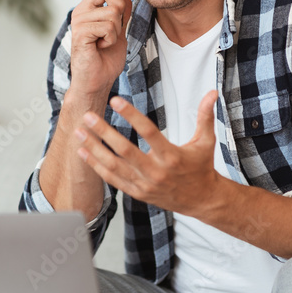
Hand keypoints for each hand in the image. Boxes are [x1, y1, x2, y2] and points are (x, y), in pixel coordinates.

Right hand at [68, 0, 133, 100]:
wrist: (96, 80)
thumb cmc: (105, 59)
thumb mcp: (119, 32)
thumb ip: (121, 14)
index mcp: (91, 7)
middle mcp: (82, 9)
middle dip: (119, 10)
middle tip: (113, 30)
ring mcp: (79, 19)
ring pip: (112, 11)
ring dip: (116, 31)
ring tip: (105, 43)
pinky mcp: (80, 32)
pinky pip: (107, 26)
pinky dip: (111, 40)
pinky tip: (101, 48)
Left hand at [73, 90, 222, 217]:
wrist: (201, 200)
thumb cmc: (202, 167)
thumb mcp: (206, 141)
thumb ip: (205, 116)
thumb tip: (212, 92)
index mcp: (172, 157)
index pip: (149, 132)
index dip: (131, 115)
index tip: (116, 100)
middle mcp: (156, 172)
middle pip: (125, 151)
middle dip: (104, 133)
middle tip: (89, 116)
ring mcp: (144, 185)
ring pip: (114, 166)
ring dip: (94, 149)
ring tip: (79, 132)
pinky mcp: (137, 193)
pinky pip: (113, 179)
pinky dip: (96, 166)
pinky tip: (83, 151)